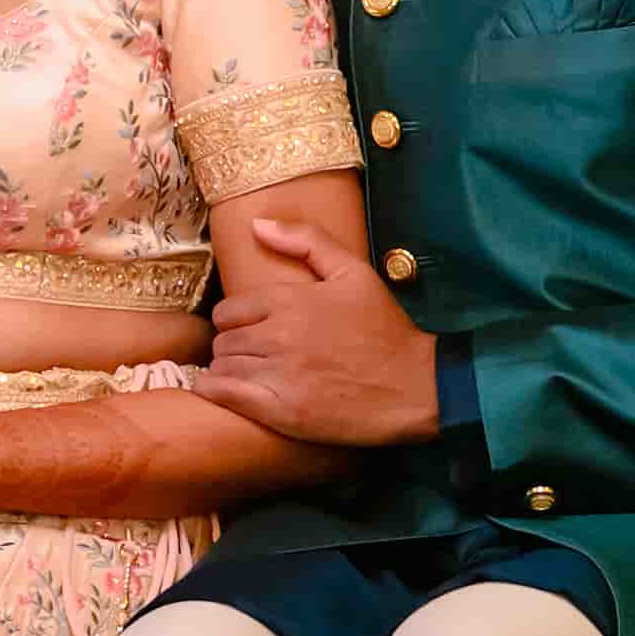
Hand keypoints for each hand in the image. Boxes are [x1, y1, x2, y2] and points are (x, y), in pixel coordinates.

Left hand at [189, 216, 442, 446]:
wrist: (416, 385)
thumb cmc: (384, 328)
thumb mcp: (353, 272)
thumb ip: (305, 241)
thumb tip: (258, 223)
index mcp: (291, 301)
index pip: (228, 310)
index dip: (235, 320)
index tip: (251, 329)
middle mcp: (280, 335)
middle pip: (223, 340)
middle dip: (233, 346)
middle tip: (252, 355)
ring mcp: (280, 375)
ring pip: (223, 367)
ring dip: (230, 371)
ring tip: (250, 376)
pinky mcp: (284, 412)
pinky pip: (225, 396)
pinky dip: (218, 392)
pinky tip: (230, 393)